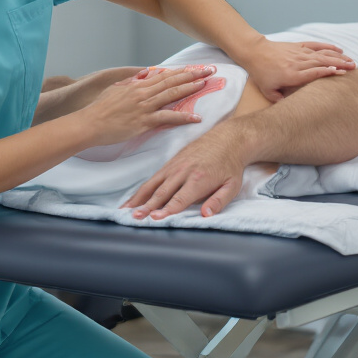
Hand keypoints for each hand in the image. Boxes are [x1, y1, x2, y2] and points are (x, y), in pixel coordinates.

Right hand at [78, 66, 214, 147]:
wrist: (90, 123)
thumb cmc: (100, 109)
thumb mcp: (116, 91)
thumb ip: (131, 82)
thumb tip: (144, 74)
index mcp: (137, 85)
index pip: (164, 75)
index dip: (181, 71)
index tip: (195, 68)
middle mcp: (143, 93)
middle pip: (172, 81)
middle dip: (192, 75)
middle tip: (210, 71)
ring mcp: (144, 106)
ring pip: (172, 94)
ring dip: (190, 89)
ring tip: (206, 85)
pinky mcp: (144, 121)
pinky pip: (167, 117)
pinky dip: (183, 117)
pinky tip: (196, 117)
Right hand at [120, 127, 247, 219]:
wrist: (227, 139)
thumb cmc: (230, 165)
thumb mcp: (232, 185)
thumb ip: (219, 201)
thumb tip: (207, 215)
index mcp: (199, 179)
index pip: (179, 198)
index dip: (167, 209)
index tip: (155, 218)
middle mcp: (183, 172)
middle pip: (161, 192)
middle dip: (147, 206)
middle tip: (134, 218)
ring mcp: (174, 166)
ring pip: (153, 185)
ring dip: (138, 198)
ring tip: (125, 210)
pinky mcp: (170, 163)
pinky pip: (153, 178)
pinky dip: (141, 190)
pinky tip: (133, 200)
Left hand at [240, 38, 354, 101]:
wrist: (254, 53)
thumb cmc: (261, 73)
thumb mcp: (268, 91)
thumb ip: (280, 101)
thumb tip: (291, 110)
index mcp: (292, 75)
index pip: (314, 73)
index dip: (328, 72)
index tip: (342, 74)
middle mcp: (298, 63)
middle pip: (322, 62)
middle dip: (339, 64)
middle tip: (354, 67)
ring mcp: (299, 53)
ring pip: (321, 54)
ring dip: (337, 56)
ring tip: (351, 60)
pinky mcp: (298, 46)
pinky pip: (315, 45)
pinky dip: (328, 46)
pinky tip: (339, 48)